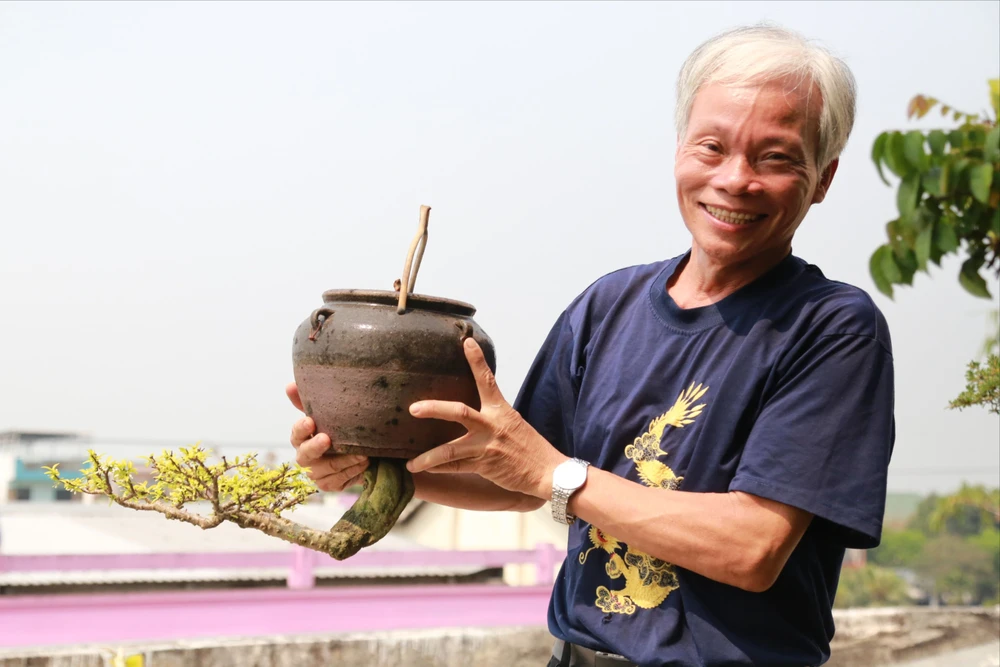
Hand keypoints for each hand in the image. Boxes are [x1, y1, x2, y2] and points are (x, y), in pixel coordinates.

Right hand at [286, 383, 369, 491]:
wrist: (359, 450)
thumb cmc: (337, 429)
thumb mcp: (326, 414)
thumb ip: (308, 401)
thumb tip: (290, 385)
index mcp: (301, 438)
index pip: (296, 433)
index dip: (301, 428)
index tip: (310, 421)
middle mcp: (305, 457)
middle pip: (305, 455)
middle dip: (316, 447)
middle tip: (327, 439)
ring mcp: (317, 473)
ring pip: (327, 469)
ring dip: (344, 460)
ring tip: (362, 452)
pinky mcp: (330, 485)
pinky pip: (339, 480)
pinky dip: (352, 471)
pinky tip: (364, 463)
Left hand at [405, 338, 566, 499]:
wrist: (548, 472)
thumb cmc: (531, 449)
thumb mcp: (514, 425)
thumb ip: (493, 418)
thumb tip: (473, 415)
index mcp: (502, 411)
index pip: (487, 380)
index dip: (477, 361)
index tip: (466, 343)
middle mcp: (492, 425)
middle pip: (459, 412)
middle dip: (434, 409)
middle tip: (413, 409)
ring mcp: (487, 446)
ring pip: (451, 449)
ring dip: (428, 457)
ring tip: (410, 463)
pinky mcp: (485, 465)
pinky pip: (456, 467)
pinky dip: (439, 469)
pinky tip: (425, 472)